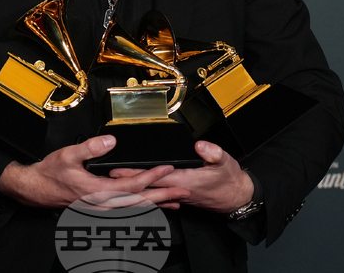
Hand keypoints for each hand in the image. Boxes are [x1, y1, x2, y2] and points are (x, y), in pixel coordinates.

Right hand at [0, 135, 190, 209]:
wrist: (35, 189)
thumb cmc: (50, 173)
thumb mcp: (68, 155)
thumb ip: (90, 147)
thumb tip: (110, 141)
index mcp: (98, 190)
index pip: (133, 184)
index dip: (153, 176)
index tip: (168, 168)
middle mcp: (103, 203)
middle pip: (140, 200)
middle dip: (164, 196)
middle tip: (184, 192)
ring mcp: (102, 207)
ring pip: (135, 207)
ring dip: (157, 204)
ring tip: (175, 201)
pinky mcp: (100, 207)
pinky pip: (127, 208)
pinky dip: (143, 206)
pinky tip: (151, 204)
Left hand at [109, 141, 253, 212]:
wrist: (238, 198)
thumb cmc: (231, 181)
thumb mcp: (226, 162)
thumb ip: (213, 153)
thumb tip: (200, 145)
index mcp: (185, 181)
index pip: (153, 178)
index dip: (134, 174)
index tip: (116, 169)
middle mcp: (178, 190)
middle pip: (145, 186)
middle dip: (124, 181)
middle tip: (105, 174)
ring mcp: (178, 195)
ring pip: (150, 191)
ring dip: (132, 186)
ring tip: (114, 181)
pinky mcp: (180, 195)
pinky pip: (159, 194)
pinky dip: (146, 191)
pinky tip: (138, 190)